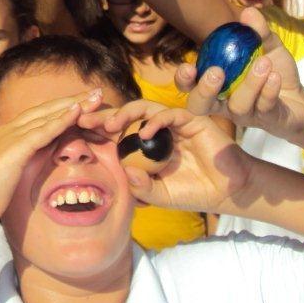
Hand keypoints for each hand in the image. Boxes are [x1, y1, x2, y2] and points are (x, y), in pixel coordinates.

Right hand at [0, 89, 104, 232]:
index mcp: (4, 135)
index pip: (38, 116)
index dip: (60, 109)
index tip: (82, 103)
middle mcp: (8, 130)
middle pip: (46, 110)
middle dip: (73, 100)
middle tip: (97, 93)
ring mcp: (11, 137)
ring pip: (48, 115)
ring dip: (74, 104)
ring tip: (96, 97)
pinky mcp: (15, 149)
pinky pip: (43, 131)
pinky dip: (61, 119)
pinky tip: (77, 111)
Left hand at [92, 102, 253, 213]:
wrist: (227, 192)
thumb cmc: (192, 192)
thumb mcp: (159, 195)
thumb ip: (141, 188)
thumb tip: (124, 174)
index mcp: (145, 143)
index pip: (117, 130)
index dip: (98, 128)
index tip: (77, 131)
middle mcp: (157, 128)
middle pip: (125, 114)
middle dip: (104, 115)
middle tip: (84, 120)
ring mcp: (174, 122)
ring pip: (144, 108)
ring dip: (125, 113)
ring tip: (110, 125)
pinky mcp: (192, 119)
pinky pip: (170, 114)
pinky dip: (155, 121)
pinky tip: (144, 133)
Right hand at [175, 8, 303, 145]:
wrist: (302, 99)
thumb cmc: (274, 72)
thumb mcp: (268, 48)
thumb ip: (258, 32)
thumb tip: (248, 12)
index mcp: (217, 85)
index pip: (190, 86)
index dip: (183, 79)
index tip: (189, 66)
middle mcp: (225, 103)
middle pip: (200, 106)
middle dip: (204, 90)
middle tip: (217, 72)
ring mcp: (246, 114)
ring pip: (238, 106)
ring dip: (249, 84)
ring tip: (264, 63)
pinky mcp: (268, 120)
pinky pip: (264, 107)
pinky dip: (268, 90)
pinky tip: (275, 77)